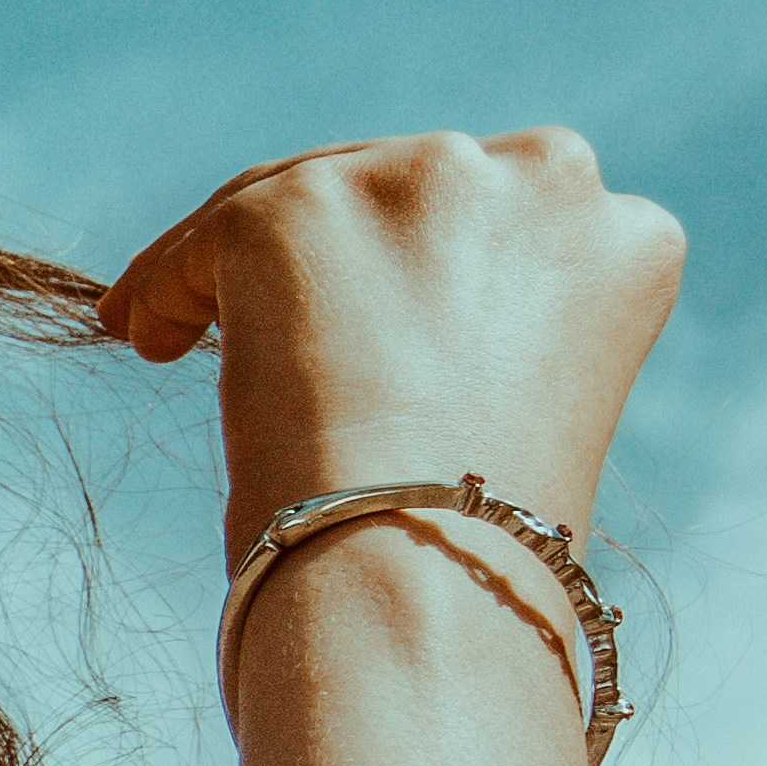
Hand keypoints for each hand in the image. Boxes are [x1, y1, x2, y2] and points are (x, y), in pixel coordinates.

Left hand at [96, 127, 681, 556]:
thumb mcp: (530, 404)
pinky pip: (208, 236)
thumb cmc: (479, 549)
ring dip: (243, 271)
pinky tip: (144, 339)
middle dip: (335, 255)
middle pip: (400, 189)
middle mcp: (541, 178)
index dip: (423, 263)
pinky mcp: (296, 209)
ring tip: (177, 337)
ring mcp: (417, 179)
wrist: (428, 587)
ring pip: (301, 202)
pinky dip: (165, 287)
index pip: (499, 217)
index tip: (377, 314)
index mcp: (621, 237)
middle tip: (278, 322)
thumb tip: (386, 317)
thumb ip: (488, 324)